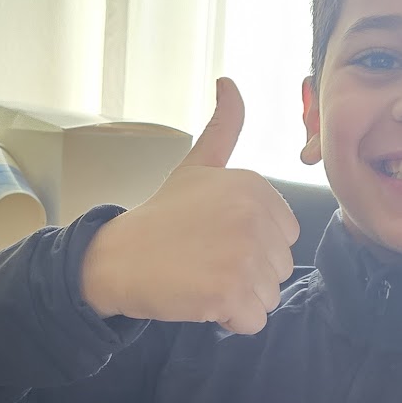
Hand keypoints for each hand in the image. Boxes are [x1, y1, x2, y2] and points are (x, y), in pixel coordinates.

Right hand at [80, 76, 299, 335]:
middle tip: (204, 260)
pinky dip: (229, 320)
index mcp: (256, 186)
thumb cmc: (159, 218)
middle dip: (246, 274)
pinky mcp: (230, 292)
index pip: (285, 237)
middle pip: (280, 268)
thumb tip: (229, 81)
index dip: (252, 246)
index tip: (214, 238)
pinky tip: (200, 298)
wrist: (116, 258)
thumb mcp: (196, 166)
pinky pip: (253, 321)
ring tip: (201, 278)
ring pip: (269, 297)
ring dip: (238, 299)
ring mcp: (244, 255)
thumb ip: (223, 127)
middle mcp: (256, 216)